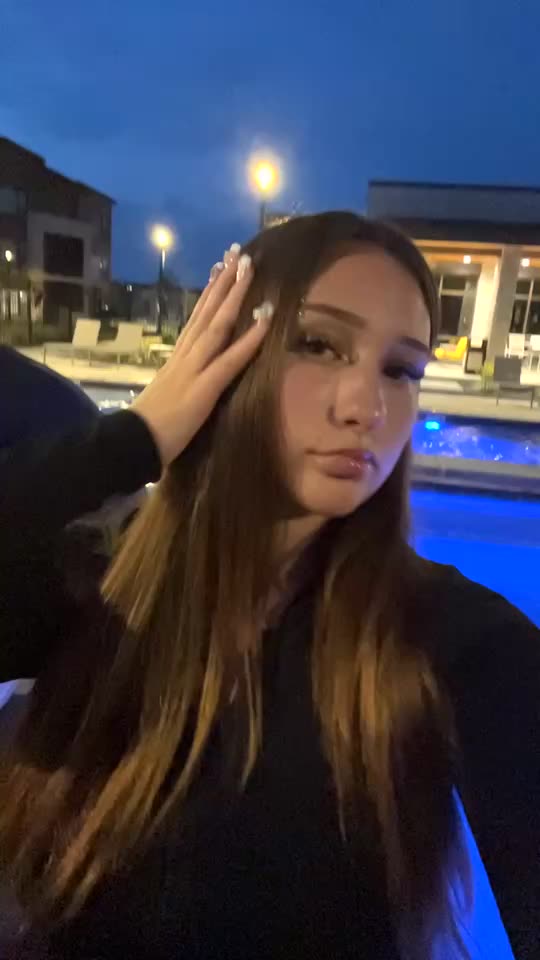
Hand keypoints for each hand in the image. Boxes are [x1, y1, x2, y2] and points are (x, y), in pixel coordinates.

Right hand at [132, 247, 272, 467]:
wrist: (131, 444)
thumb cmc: (149, 428)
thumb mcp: (169, 395)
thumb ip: (182, 380)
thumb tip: (191, 375)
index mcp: (178, 358)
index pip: (197, 318)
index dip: (210, 292)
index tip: (221, 268)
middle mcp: (185, 355)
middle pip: (207, 311)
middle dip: (224, 281)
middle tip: (238, 252)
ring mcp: (194, 368)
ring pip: (218, 324)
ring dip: (235, 295)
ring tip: (249, 268)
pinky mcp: (203, 388)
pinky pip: (231, 360)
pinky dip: (249, 339)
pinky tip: (265, 319)